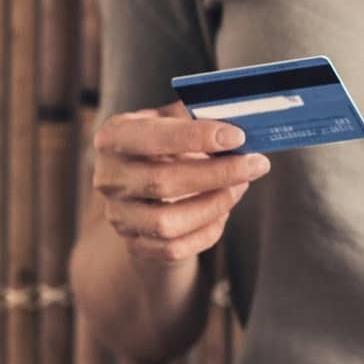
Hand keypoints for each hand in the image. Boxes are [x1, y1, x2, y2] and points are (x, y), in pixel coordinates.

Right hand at [91, 102, 269, 264]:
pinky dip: (207, 231)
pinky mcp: (135, 245)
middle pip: (161, 181)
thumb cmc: (164, 147)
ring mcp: (119, 215)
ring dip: (214, 204)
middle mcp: (109, 178)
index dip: (194, 136)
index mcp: (113, 137)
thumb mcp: (172, 121)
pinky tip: (223, 211)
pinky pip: (174, 248)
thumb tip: (238, 116)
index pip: (150, 137)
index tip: (236, 136)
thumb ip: (197, 116)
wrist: (144, 192)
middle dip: (217, 173)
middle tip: (255, 164)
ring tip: (240, 186)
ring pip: (166, 222)